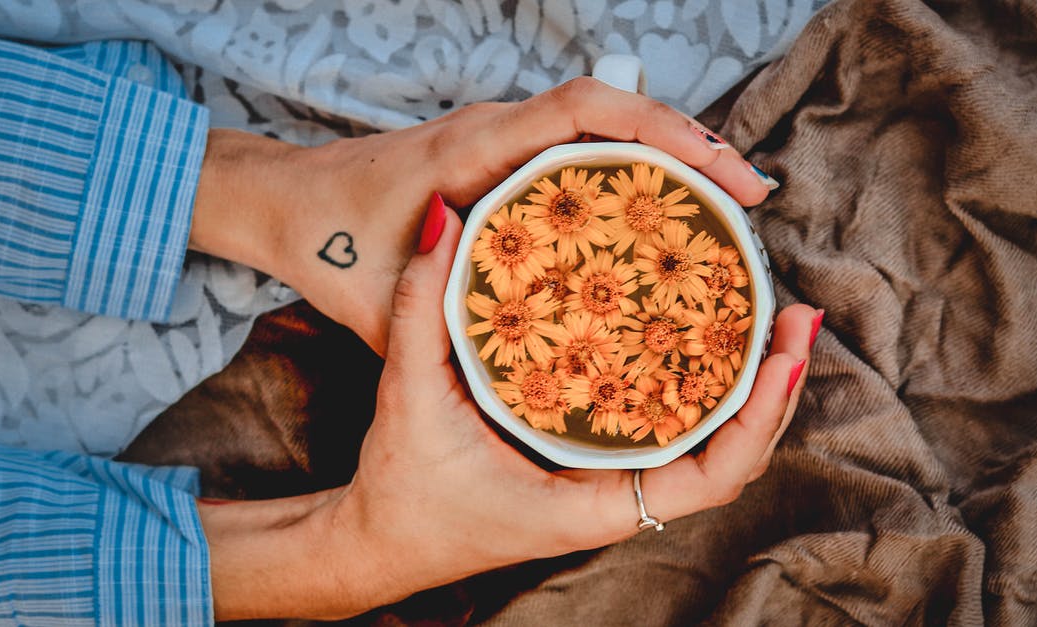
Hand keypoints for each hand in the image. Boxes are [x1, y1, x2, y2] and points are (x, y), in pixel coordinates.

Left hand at [188, 78, 776, 354]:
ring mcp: (501, 140)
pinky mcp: (502, 159)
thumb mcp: (380, 304)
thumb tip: (517, 341)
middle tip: (751, 201)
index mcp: (471, 149)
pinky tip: (663, 218)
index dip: (662, 129)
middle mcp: (494, 129)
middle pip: (615, 109)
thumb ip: (436, 316)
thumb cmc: (325, 245)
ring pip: (604, 126)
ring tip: (728, 211)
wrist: (285, 202)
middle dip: (692, 144)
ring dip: (670, 156)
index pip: (583, 110)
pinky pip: (583, 148)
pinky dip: (634, 170)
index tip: (722, 170)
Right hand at [196, 205, 817, 620]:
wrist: (382, 538)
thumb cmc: (402, 490)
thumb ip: (422, 307)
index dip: (758, 419)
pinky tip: (707, 335)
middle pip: (728, 453)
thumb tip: (445, 217)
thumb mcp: (408, 396)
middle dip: (773, 388)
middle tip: (796, 312)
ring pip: (706, 440)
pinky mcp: (597, 461)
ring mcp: (612, 480)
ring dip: (748, 384)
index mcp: (591, 505)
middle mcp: (615, 498)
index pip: (708, 477)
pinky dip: (702, 384)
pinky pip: (669, 425)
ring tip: (772, 315)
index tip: (787, 357)